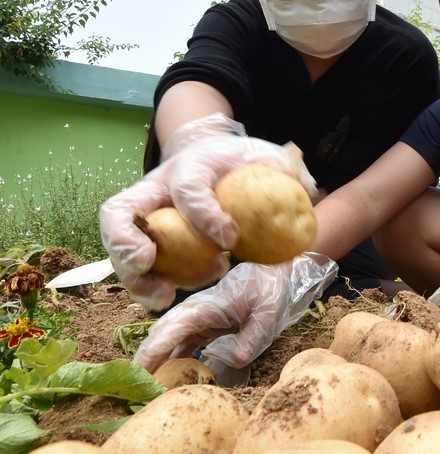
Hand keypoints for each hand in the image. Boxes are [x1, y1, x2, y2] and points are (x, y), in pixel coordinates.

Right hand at [99, 113, 316, 309]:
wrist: (210, 158)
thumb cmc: (237, 162)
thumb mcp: (263, 156)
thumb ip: (285, 169)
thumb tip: (308, 190)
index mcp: (191, 165)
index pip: (188, 187)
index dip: (204, 214)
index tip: (230, 240)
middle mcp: (156, 188)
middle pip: (120, 211)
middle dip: (127, 242)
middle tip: (148, 264)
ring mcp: (145, 214)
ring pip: (118, 245)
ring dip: (134, 277)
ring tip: (163, 297)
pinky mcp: (144, 237)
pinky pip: (135, 265)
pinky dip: (148, 284)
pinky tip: (174, 295)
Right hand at [134, 253, 337, 374]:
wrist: (273, 274)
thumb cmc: (269, 290)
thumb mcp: (268, 313)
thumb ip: (252, 337)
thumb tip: (233, 360)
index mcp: (207, 306)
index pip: (173, 327)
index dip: (155, 349)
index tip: (140, 371)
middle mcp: (195, 311)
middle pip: (162, 334)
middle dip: (146, 359)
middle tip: (136, 389)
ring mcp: (197, 319)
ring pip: (168, 340)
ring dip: (156, 362)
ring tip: (147, 391)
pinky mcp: (203, 326)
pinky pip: (181, 344)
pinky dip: (171, 360)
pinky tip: (169, 381)